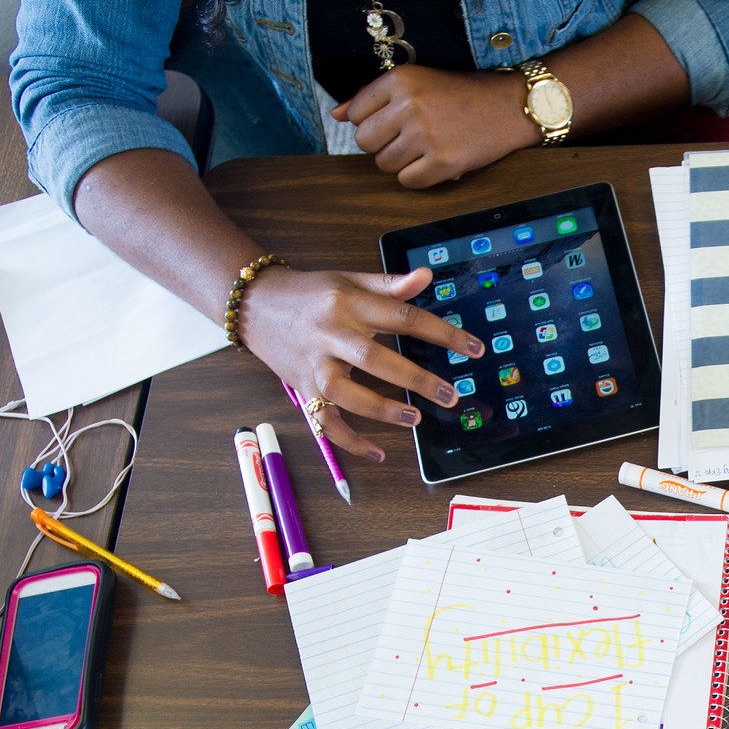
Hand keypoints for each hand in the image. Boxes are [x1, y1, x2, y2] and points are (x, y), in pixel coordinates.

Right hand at [239, 266, 483, 459]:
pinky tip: (377, 452)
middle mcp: (330, 334)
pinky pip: (326, 422)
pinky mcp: (303, 388)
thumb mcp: (349, 279)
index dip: (441, 333)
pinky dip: (350, 441)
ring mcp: (314, 364)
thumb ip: (389, 285)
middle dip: (415, 379)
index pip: (402, 316)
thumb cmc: (310, 293)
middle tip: (450, 394)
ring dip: (382, 410)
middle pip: (376, 359)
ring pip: (348, 394)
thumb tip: (426, 276)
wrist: (254, 304)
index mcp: (348, 303)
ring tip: (415, 418)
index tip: (473, 348)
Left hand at [335, 66, 537, 187]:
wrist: (510, 107)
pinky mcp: (443, 162)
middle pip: (365, 141)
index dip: (372, 122)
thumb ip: (374, 97)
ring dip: (401, 162)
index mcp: (400, 80)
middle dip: (382, 144)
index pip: (355, 113)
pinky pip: (408, 181)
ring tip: (425, 148)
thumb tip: (335, 114)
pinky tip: (434, 162)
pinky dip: (418, 177)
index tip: (393, 122)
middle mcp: (409, 105)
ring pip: (384, 164)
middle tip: (408, 139)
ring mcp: (426, 135)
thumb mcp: (418, 81)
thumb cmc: (463, 94)